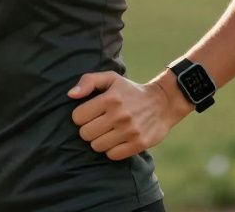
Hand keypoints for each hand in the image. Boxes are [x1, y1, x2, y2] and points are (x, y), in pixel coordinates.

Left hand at [67, 71, 184, 160]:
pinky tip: (117, 141)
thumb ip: (88, 81)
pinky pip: (113, 155)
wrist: (163, 102)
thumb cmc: (130, 91)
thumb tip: (71, 95)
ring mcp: (130, 131)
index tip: (90, 114)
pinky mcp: (139, 144)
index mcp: (110, 98)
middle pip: (85, 134)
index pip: (77, 117)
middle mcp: (119, 115)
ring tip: (107, 133)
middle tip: (98, 125)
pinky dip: (112, 150)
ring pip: (97, 146)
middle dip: (88, 130)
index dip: (80, 116)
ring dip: (99, 141)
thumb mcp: (111, 78)